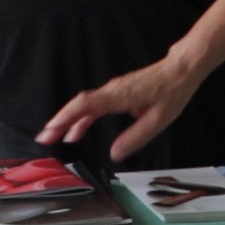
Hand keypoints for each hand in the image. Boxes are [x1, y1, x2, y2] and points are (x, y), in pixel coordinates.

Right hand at [37, 48, 207, 162]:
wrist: (180, 70)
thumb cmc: (172, 92)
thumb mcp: (158, 120)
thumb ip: (136, 138)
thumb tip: (115, 153)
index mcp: (119, 96)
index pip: (85, 106)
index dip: (66, 118)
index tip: (51, 130)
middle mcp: (111, 91)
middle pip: (78, 105)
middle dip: (59, 121)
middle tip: (43, 139)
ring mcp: (112, 91)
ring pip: (84, 106)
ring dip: (68, 121)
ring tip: (54, 138)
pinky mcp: (116, 94)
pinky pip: (93, 106)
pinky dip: (81, 118)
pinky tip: (76, 132)